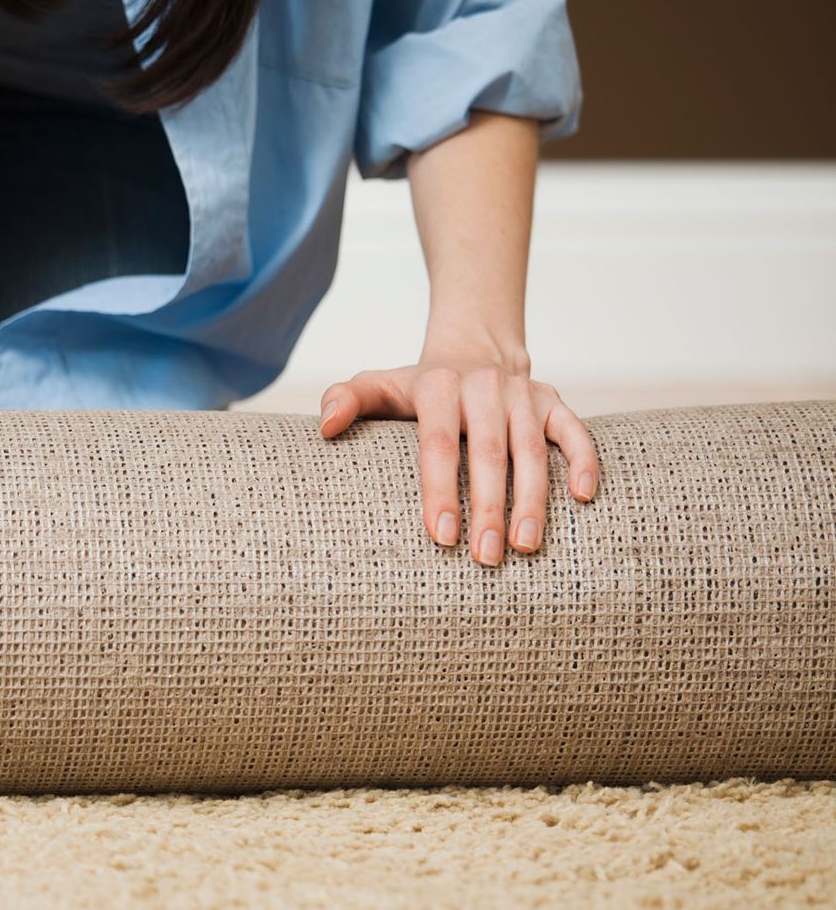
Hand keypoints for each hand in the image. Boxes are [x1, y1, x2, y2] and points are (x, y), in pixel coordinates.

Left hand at [317, 353, 599, 566]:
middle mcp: (486, 388)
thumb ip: (344, 400)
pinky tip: (584, 498)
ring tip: (525, 547)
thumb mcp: (376, 386)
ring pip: (533, 451)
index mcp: (440, 388)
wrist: (473, 351)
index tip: (440, 536)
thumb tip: (325, 427)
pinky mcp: (554, 402)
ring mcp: (524, 395)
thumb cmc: (418, 388)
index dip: (440, 490)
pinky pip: (575, 431)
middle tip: (485, 558)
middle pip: (489, 454)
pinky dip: (585, 461)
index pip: (438, 444)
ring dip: (533, 500)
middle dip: (489, 508)